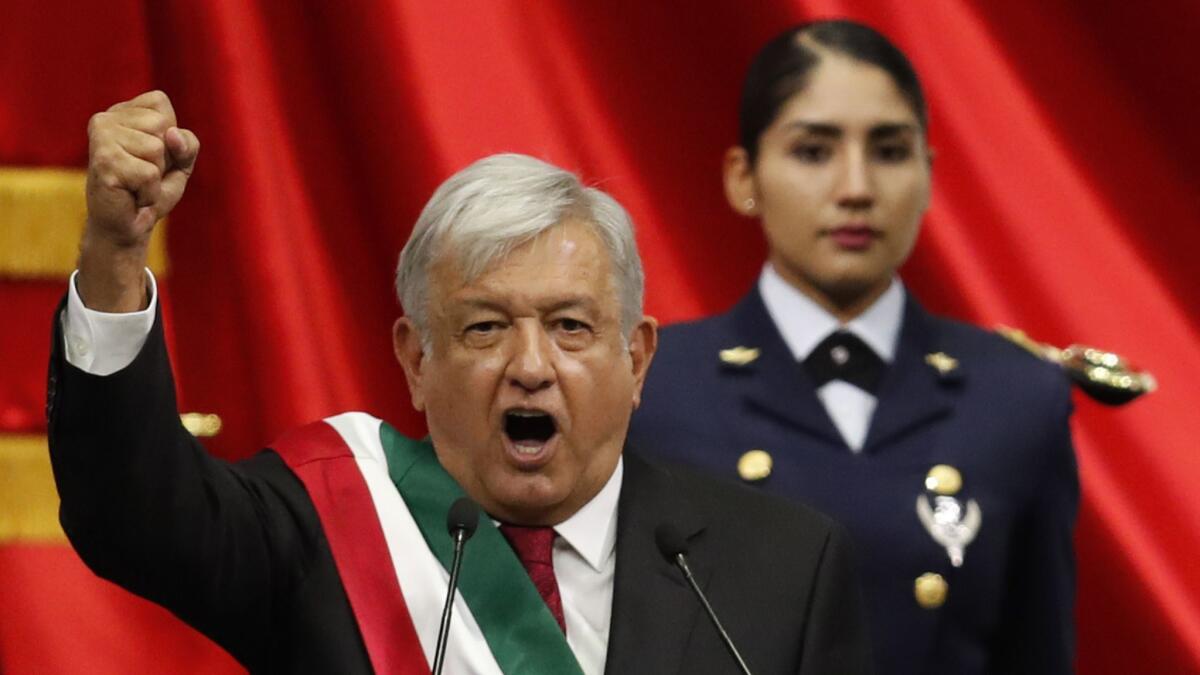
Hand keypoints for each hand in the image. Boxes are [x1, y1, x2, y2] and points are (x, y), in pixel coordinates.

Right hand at [78, 91, 199, 310]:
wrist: (128, 227)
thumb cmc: (151, 190)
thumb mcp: (181, 162)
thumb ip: (187, 143)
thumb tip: (171, 134)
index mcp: (121, 112)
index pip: (159, 102)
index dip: (169, 134)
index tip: (152, 155)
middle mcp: (105, 119)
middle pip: (162, 125)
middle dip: (164, 158)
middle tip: (143, 174)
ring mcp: (101, 139)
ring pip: (156, 148)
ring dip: (155, 176)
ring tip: (136, 185)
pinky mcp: (103, 162)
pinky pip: (149, 174)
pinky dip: (149, 192)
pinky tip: (131, 196)